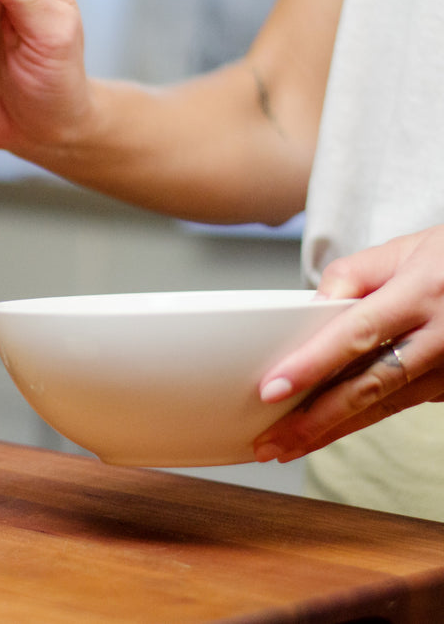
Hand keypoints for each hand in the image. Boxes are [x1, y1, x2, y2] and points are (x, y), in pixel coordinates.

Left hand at [253, 225, 443, 461]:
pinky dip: (361, 419)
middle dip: (313, 420)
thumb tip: (312, 309)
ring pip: (384, 406)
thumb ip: (351, 276)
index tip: (272, 389)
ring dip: (332, 430)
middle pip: (368, 386)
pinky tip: (327, 430)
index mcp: (421, 294)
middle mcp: (441, 336)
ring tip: (287, 446)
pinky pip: (400, 404)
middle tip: (269, 441)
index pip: (355, 334)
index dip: (311, 365)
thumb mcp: (402, 250)